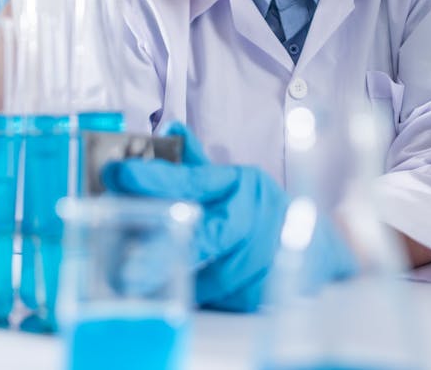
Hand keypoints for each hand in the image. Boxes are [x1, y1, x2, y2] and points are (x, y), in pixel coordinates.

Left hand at [101, 122, 356, 311]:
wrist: (316, 249)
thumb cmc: (260, 212)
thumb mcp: (234, 182)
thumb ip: (197, 164)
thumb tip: (170, 128)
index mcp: (239, 185)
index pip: (191, 180)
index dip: (152, 178)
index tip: (114, 174)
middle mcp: (252, 219)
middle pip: (203, 237)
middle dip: (159, 254)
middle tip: (123, 271)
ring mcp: (262, 259)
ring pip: (208, 279)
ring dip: (176, 284)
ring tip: (146, 285)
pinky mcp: (266, 294)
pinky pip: (220, 302)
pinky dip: (200, 300)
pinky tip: (188, 297)